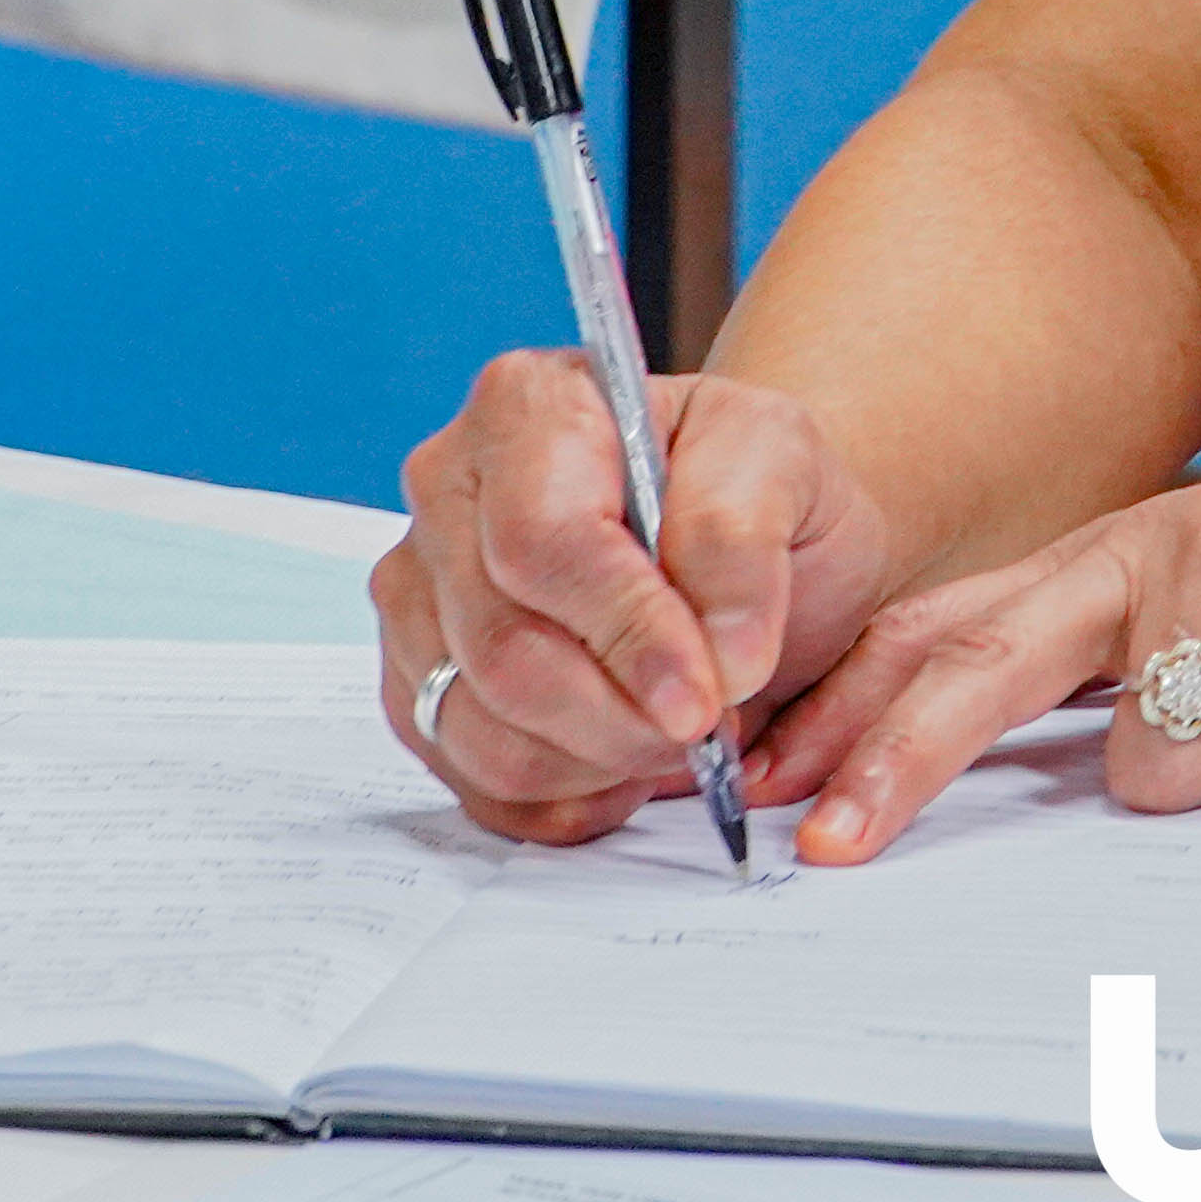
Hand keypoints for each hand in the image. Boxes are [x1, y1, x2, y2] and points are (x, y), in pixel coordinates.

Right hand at [371, 352, 910, 845]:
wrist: (740, 538)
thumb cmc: (752, 490)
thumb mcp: (785, 464)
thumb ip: (742, 539)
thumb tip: (718, 658)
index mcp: (526, 405)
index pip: (541, 541)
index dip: (626, 631)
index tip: (706, 695)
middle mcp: (447, 490)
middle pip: (502, 649)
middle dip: (622, 716)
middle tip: (707, 727)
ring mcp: (418, 594)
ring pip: (481, 730)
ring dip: (599, 761)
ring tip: (673, 734)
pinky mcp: (415, 683)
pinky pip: (473, 780)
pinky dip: (565, 796)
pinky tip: (625, 760)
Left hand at [747, 397, 1200, 864]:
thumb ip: (1122, 676)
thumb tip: (1005, 789)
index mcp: (1113, 562)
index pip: (946, 630)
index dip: (849, 706)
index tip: (766, 783)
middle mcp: (1154, 548)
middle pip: (984, 664)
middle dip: (898, 764)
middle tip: (830, 851)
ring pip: (1162, 762)